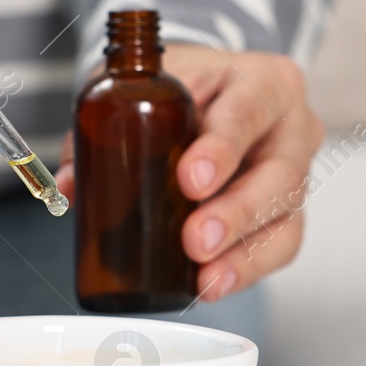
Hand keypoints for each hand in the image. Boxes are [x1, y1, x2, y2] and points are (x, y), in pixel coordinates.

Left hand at [55, 44, 323, 300]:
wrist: (212, 93)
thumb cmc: (184, 87)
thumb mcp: (145, 86)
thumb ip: (104, 127)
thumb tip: (68, 185)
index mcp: (265, 81)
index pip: (248, 113)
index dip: (222, 149)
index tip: (189, 180)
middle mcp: (291, 127)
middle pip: (281, 175)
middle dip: (237, 213)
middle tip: (195, 240)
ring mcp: (297, 173)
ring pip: (286, 217)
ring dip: (244, 253)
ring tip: (205, 278)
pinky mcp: (288, 211)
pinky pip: (280, 245)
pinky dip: (247, 268)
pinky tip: (213, 285)